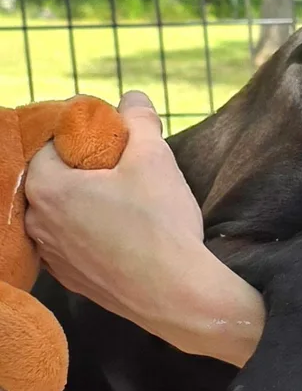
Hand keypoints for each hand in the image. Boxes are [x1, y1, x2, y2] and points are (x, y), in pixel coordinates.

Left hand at [24, 91, 207, 337]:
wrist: (175, 292)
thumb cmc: (159, 222)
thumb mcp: (154, 157)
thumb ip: (138, 119)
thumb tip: (132, 97)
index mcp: (48, 188)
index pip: (51, 144)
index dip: (81, 134)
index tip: (112, 135)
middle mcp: (38, 224)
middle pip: (54, 178)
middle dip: (84, 166)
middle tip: (122, 163)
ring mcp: (53, 257)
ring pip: (62, 212)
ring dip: (87, 199)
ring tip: (126, 197)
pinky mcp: (72, 280)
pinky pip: (73, 241)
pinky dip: (90, 229)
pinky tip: (123, 229)